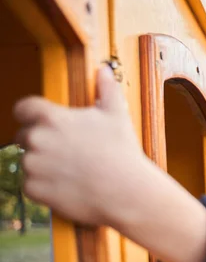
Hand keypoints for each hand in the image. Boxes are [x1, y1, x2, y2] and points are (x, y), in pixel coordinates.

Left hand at [13, 65, 148, 225]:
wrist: (125, 191)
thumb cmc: (122, 152)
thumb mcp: (117, 114)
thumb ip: (106, 88)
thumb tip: (104, 69)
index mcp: (50, 117)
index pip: (23, 108)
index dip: (32, 115)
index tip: (44, 123)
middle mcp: (35, 139)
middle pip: (24, 137)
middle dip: (41, 142)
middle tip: (68, 152)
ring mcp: (32, 165)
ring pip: (29, 162)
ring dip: (43, 165)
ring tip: (72, 171)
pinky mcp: (33, 189)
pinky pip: (31, 185)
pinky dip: (45, 187)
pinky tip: (68, 185)